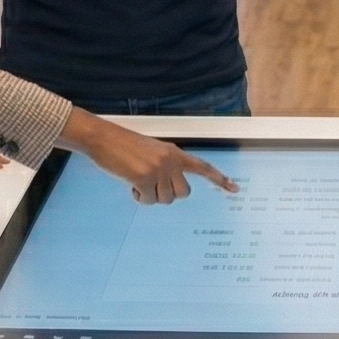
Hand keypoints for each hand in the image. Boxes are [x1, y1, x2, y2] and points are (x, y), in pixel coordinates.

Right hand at [64, 110, 239, 204]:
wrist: (103, 138)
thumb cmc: (123, 146)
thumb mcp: (152, 152)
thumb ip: (165, 166)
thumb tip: (169, 190)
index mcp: (174, 152)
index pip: (202, 167)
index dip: (218, 179)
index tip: (235, 189)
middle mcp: (171, 160)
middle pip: (183, 193)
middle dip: (168, 195)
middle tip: (152, 187)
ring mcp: (159, 169)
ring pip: (165, 199)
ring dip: (151, 196)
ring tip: (137, 181)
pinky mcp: (144, 178)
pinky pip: (148, 201)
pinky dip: (139, 198)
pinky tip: (130, 185)